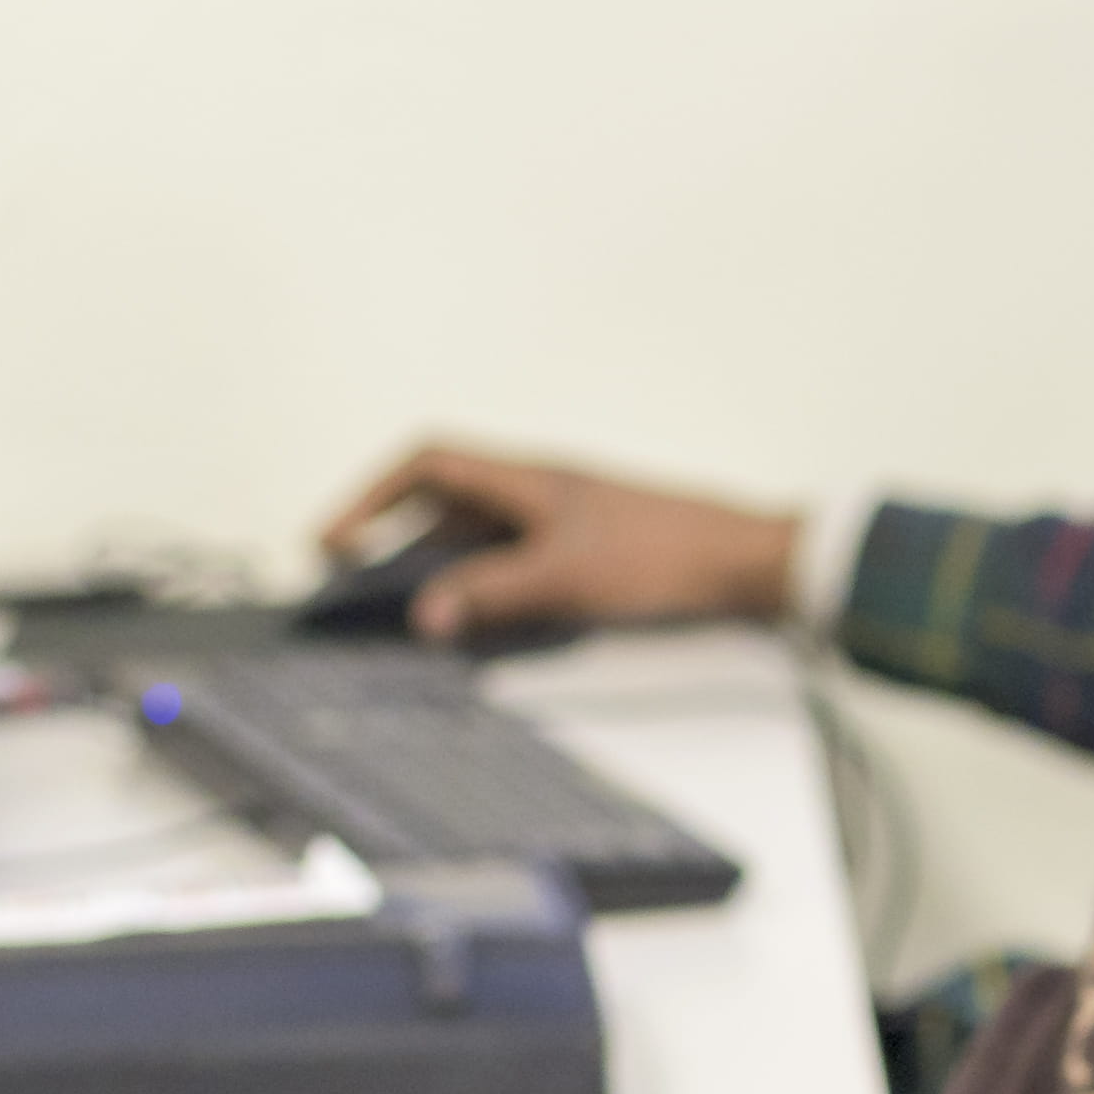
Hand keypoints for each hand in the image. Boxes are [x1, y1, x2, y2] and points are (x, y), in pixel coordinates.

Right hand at [318, 442, 799, 641]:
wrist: (758, 563)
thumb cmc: (671, 555)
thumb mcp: (568, 577)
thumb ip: (495, 594)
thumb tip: (426, 614)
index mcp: (526, 478)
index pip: (427, 465)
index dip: (372, 497)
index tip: (335, 541)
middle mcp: (541, 493)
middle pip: (448, 508)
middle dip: (402, 546)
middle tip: (366, 595)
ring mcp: (569, 524)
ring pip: (486, 542)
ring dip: (450, 575)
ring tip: (419, 621)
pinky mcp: (596, 556)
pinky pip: (522, 566)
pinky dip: (495, 591)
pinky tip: (489, 628)